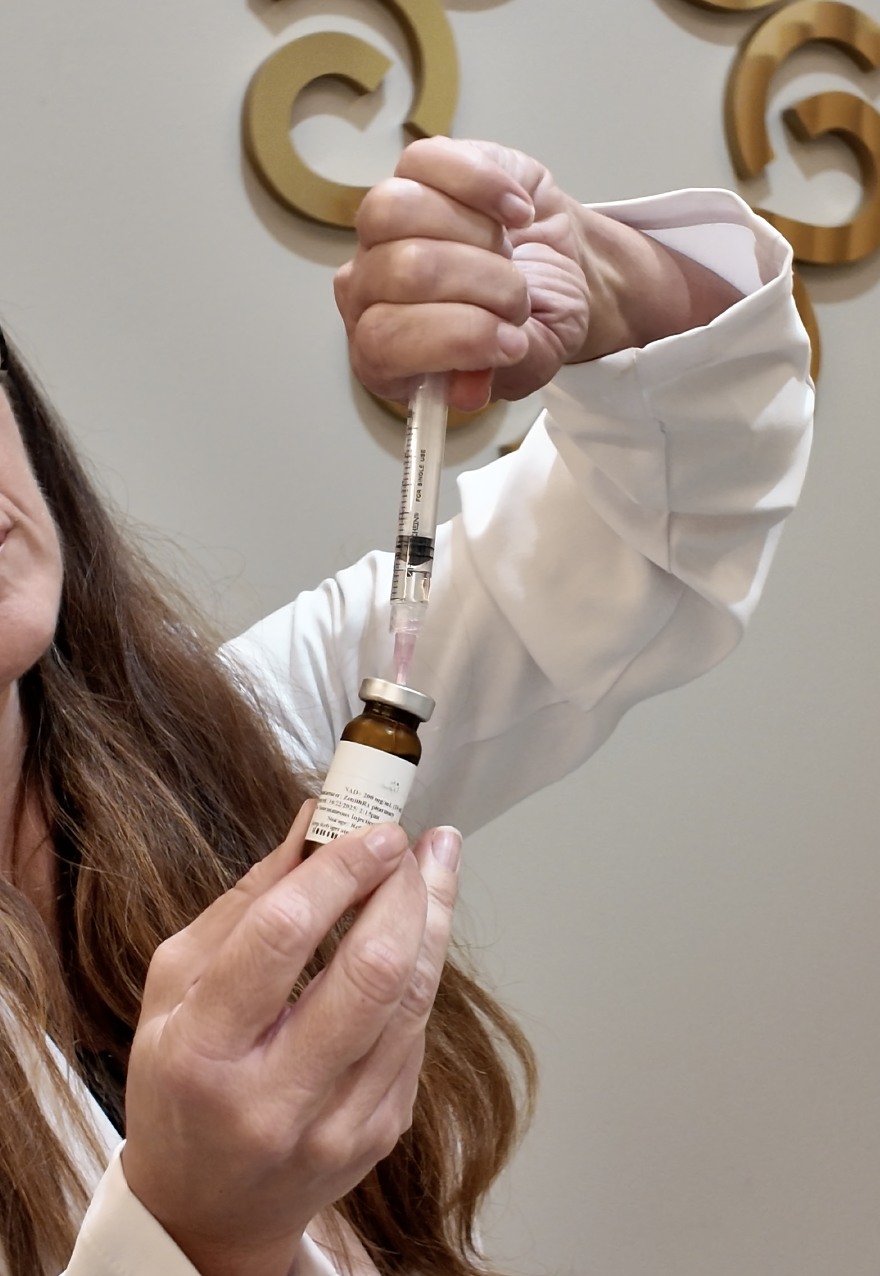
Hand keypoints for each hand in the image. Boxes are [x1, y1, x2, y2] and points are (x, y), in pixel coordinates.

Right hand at [121, 804, 461, 1275]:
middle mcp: (273, 1097)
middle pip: (373, 970)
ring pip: (413, 999)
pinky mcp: (379, 1133)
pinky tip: (417, 933)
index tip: (373, 827)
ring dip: (432, 918)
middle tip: (408, 843)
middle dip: (404, 888)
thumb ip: (246, 899)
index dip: (340, 870)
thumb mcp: (176, 984)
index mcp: (203, 1051)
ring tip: (432, 866)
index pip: (282, 937)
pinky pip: (417, 1033)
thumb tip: (314, 822)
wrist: (207, 1209)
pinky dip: (423, 970)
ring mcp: (336, 1125)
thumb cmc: (180, 1082)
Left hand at [334, 137, 741, 411]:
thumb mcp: (533, 364)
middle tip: (524, 297)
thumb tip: (471, 379)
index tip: (509, 337)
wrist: (564, 273)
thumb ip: (501, 375)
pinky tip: (516, 208)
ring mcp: (386, 228)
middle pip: (390, 274)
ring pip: (393, 214)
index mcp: (386, 353)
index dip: (446, 339)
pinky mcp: (420, 172)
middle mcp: (368, 290)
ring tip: (519, 250)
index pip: (382, 344)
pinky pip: (426, 160)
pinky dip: (481, 182)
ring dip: (475, 235)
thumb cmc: (540, 322)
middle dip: (475, 288)